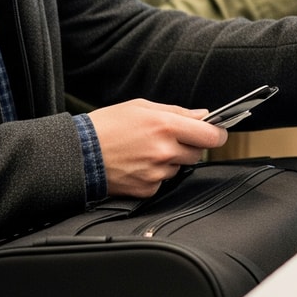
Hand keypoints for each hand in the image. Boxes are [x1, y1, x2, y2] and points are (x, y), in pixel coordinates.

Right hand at [87, 99, 227, 197]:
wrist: (78, 154)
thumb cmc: (106, 126)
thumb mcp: (142, 107)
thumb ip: (177, 112)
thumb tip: (203, 115)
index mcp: (166, 126)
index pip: (211, 135)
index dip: (218, 134)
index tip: (218, 132)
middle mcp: (164, 151)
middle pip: (198, 153)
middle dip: (189, 146)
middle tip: (169, 139)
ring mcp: (157, 173)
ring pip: (180, 167)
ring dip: (170, 160)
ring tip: (145, 151)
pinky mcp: (147, 189)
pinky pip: (163, 181)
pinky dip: (155, 174)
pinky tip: (138, 164)